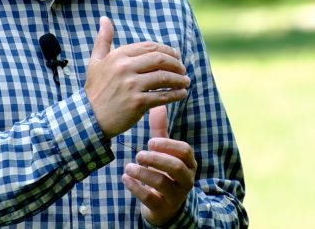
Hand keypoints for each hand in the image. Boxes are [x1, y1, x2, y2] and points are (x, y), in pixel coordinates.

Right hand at [85, 17, 189, 137]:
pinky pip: (163, 96)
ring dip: (179, 79)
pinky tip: (182, 94)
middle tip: (183, 69)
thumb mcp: (95, 62)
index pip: (150, 47)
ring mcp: (131, 85)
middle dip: (176, 64)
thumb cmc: (95, 90)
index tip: (176, 56)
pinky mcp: (137, 103)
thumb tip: (105, 19)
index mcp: (118, 55)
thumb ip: (103, 40)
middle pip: (160, 60)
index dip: (167, 50)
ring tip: (186, 81)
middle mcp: (125, 68)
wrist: (89, 118)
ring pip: (164, 77)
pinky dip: (176, 94)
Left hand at [122, 106, 196, 225]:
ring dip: (144, 173)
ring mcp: (176, 195)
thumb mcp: (164, 152)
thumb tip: (158, 106)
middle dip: (157, 159)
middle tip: (139, 154)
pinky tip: (125, 179)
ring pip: (163, 183)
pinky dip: (136, 188)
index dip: (168, 145)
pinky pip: (150, 198)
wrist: (164, 206)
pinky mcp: (163, 208)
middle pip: (176, 167)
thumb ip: (161, 131)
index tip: (151, 142)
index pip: (184, 151)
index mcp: (189, 163)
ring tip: (128, 167)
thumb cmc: (164, 172)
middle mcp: (186, 179)